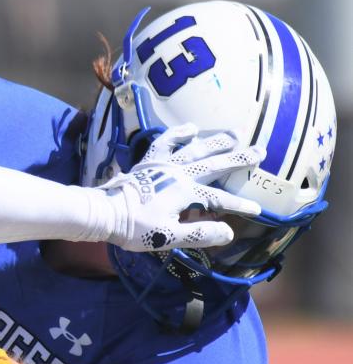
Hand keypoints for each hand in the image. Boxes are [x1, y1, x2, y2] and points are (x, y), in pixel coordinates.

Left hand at [98, 125, 263, 251]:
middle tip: (260, 152)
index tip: (256, 209)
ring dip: (215, 141)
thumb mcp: (168, 236)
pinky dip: (179, 134)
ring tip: (234, 134)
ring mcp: (163, 164)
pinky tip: (191, 127)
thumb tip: (228, 232)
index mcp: (186, 193)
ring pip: (195, 149)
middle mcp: (178, 174)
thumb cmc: (135, 227)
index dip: (239, 205)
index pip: (219, 199)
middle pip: (214, 165)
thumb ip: (199, 233)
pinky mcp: (149, 161)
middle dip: (238, 160)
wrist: (103, 212)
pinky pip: (166, 142)